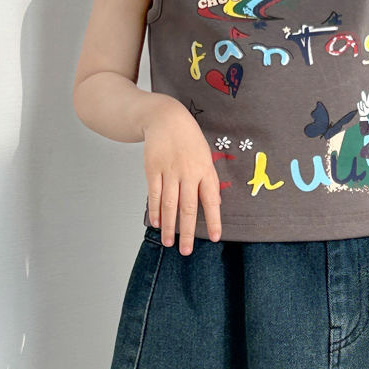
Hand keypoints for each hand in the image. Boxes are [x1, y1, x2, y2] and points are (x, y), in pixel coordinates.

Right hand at [142, 100, 221, 255]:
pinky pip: (154, 193)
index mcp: (205, 171)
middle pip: (188, 207)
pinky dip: (154, 210)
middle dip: (187, 231)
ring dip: (168, 226)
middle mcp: (188, 172)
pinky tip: (156, 222)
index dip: (214, 220)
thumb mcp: (206, 158)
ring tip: (168, 243)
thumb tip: (215, 206)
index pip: (211, 200)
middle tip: (186, 251)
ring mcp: (169, 171)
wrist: (167, 118)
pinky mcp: (153, 169)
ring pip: (169, 204)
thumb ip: (209, 182)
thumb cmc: (190, 142)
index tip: (216, 238)